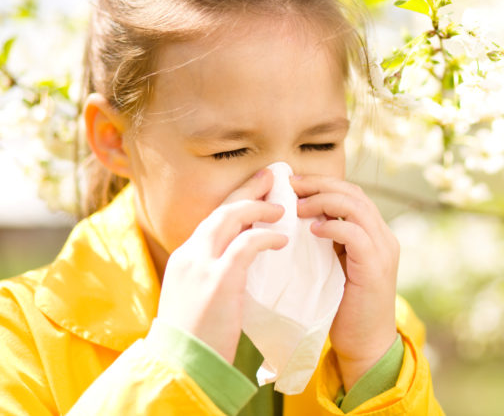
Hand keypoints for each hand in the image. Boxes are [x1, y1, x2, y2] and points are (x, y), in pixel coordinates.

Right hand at [156, 168, 287, 363]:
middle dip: (248, 191)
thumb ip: (211, 278)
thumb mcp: (196, 299)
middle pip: (221, 210)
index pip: (212, 220)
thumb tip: (237, 268)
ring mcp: (201, 264)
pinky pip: (247, 244)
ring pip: (230, 218)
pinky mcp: (218, 279)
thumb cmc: (193, 339)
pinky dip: (266, 236)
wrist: (180, 366)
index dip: (235, 201)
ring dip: (258, 208)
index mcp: (185, 258)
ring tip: (281, 209)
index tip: (256, 189)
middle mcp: (190, 254)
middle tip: (272, 178)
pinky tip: (282, 240)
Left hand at [291, 174, 398, 388]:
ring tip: (298, 206)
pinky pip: (356, 234)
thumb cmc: (343, 309)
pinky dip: (333, 226)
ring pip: (356, 206)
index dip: (322, 183)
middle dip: (319, 184)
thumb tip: (293, 219)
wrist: (366, 346)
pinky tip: (312, 229)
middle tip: (290, 185)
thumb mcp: (332, 267)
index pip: (351, 193)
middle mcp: (383, 236)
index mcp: (374, 233)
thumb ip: (324, 243)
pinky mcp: (376, 266)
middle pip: (353, 192)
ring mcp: (383, 250)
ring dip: (323, 200)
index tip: (292, 183)